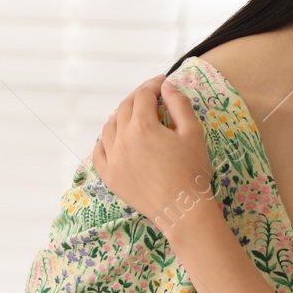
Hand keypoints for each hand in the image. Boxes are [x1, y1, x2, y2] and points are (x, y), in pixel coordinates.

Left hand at [91, 75, 214, 235]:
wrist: (182, 209)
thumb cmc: (193, 171)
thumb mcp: (193, 133)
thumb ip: (180, 105)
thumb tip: (168, 86)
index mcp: (142, 126)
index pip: (143, 96)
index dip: (153, 85)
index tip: (163, 82)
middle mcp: (122, 139)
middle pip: (124, 108)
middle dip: (138, 97)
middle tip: (151, 95)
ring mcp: (112, 159)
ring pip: (109, 127)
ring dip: (120, 115)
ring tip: (133, 115)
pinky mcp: (109, 176)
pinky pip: (99, 152)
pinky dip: (104, 140)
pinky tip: (113, 138)